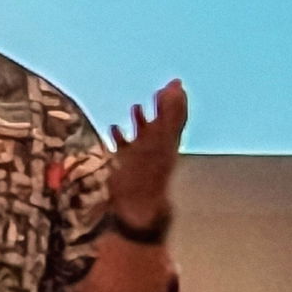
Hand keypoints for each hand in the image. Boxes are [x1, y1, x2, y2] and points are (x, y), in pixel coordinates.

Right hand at [107, 79, 187, 227]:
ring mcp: (143, 160)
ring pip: (145, 137)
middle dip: (162, 107)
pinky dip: (122, 137)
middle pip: (164, 124)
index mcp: (168, 141)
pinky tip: (113, 129)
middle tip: (162, 90)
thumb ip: (168, 112)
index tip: (176, 83)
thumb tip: (177, 86)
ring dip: (141, 121)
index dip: (178, 99)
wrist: (134, 208)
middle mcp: (158, 150)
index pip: (177, 116)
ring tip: (136, 107)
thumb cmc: (145, 173)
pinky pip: (125, 149)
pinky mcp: (127, 169)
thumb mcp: (159, 137)